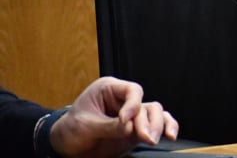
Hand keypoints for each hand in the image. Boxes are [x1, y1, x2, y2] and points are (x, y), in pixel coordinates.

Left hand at [48, 76, 178, 157]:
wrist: (66, 147)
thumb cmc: (70, 130)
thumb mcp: (85, 127)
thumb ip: (109, 126)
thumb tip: (130, 127)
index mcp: (109, 89)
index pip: (131, 90)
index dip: (133, 104)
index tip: (126, 120)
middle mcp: (124, 100)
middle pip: (146, 104)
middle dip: (147, 121)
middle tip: (144, 137)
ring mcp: (132, 116)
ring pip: (155, 114)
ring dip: (157, 126)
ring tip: (151, 140)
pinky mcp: (136, 130)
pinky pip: (156, 125)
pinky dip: (165, 128)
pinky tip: (170, 135)